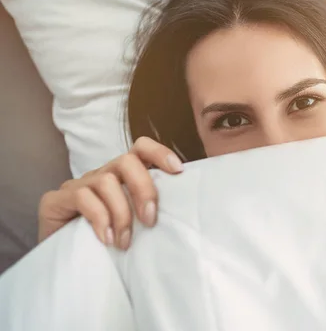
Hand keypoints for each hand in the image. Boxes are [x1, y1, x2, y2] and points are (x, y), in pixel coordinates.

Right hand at [38, 137, 183, 248]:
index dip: (160, 153)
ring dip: (121, 213)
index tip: (178, 170)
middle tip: (150, 221)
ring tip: (125, 241)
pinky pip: (82, 197)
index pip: (141, 149)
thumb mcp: (135, 224)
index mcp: (123, 176)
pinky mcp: (55, 200)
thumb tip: (184, 212)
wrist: (64, 264)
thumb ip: (150, 211)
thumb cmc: (108, 242)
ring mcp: (77, 185)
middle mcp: (101, 174)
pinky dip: (99, 219)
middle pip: (127, 162)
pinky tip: (106, 239)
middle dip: (144, 189)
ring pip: (106, 181)